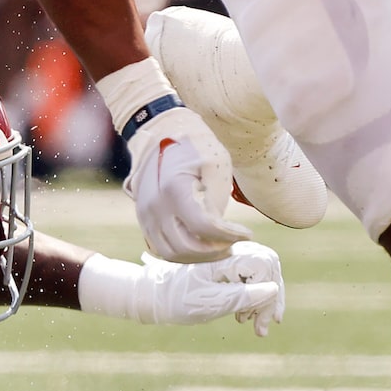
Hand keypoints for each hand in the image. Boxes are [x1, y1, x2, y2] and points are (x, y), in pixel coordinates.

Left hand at [80, 243, 285, 334]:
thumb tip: (273, 288)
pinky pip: (248, 278)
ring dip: (262, 299)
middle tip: (264, 327)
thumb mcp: (210, 303)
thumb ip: (241, 296)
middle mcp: (229, 252)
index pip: (265, 265)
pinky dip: (250, 297)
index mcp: (225, 256)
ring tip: (252, 325)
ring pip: (260, 273)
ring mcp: (228, 259)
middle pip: (267, 267)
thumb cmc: (177, 300)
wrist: (152, 296)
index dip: (270, 293)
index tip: (262, 320)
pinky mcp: (224, 268)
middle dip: (270, 298)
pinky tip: (244, 316)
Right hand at [123, 104, 248, 261]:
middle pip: (187, 247)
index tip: (247, 234)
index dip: (229, 236)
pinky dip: (183, 252)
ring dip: (198, 257)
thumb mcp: (215, 167)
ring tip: (219, 247)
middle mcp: (155, 206)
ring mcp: (145, 214)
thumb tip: (218, 234)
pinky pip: (161, 248)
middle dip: (215, 251)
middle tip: (234, 244)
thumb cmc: (194, 147)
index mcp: (174, 189)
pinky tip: (201, 244)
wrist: (161, 133)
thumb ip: (215, 203)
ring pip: (172, 254)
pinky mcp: (143, 218)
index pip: (204, 228)